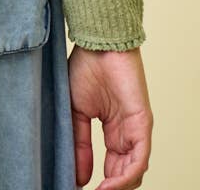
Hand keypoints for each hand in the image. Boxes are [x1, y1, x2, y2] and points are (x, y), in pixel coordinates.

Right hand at [68, 45, 152, 188]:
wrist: (96, 44)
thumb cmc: (86, 68)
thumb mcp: (76, 112)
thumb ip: (79, 143)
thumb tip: (80, 176)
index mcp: (113, 130)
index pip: (112, 167)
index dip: (101, 183)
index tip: (80, 188)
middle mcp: (127, 133)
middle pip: (124, 173)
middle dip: (109, 188)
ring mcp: (135, 129)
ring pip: (133, 171)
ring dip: (117, 187)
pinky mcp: (142, 124)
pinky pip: (139, 158)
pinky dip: (125, 177)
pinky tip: (108, 185)